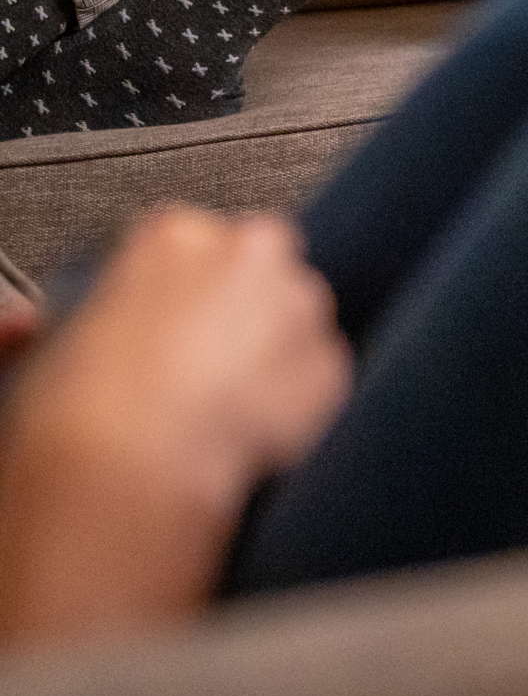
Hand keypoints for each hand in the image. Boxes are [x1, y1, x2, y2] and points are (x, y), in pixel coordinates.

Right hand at [0, 209, 352, 645]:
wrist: (132, 462)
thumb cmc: (83, 402)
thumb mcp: (53, 342)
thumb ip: (58, 319)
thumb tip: (23, 326)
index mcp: (176, 233)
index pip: (194, 241)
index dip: (182, 289)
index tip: (168, 322)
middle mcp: (250, 254)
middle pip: (259, 267)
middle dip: (240, 305)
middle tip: (199, 358)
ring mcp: (299, 307)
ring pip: (295, 318)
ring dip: (271, 349)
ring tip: (220, 399)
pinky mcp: (329, 366)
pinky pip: (317, 376)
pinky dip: (294, 397)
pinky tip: (247, 425)